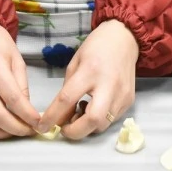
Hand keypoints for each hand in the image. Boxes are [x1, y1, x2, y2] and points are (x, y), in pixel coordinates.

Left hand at [36, 20, 137, 138]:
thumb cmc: (96, 48)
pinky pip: (111, 119)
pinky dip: (99, 120)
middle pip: (93, 120)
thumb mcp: (75, 64)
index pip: (67, 99)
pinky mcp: (129, 100)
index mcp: (90, 71)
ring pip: (103, 125)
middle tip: (64, 129)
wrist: (124, 38)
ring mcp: (122, 94)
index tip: (42, 127)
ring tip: (80, 113)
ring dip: (87, 127)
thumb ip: (67, 90)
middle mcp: (108, 84)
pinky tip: (94, 107)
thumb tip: (61, 117)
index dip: (52, 117)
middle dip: (75, 132)